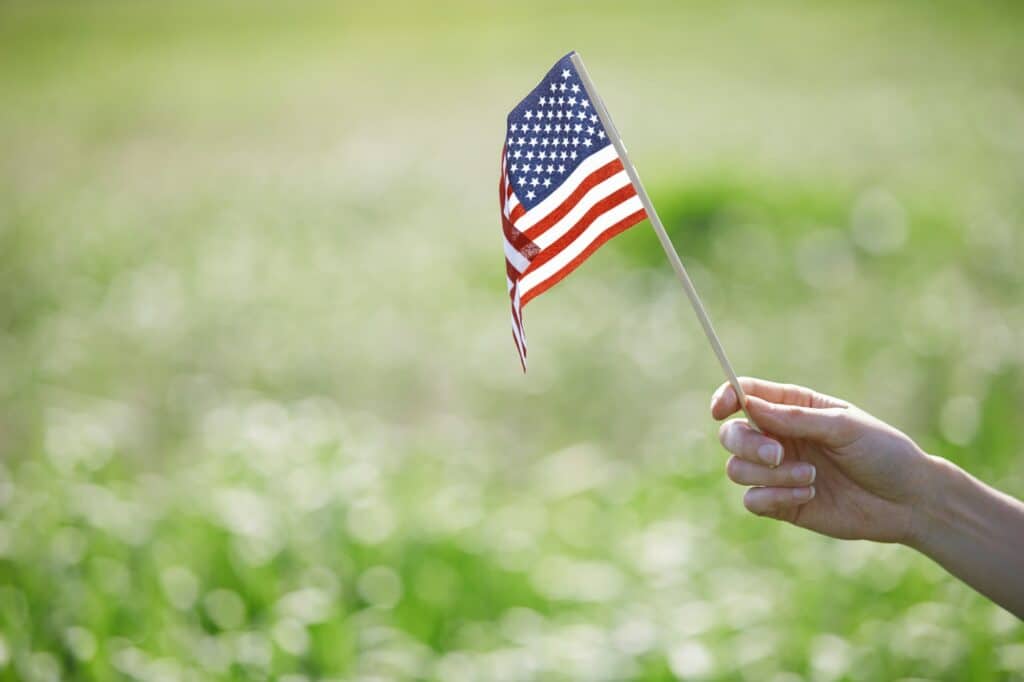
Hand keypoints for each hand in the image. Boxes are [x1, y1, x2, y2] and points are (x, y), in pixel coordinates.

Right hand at [710, 377, 932, 542]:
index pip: (745, 394)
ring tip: (810, 477)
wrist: (909, 501)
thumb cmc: (883, 452)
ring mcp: (778, 472)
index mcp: (793, 408)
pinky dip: (774, 498)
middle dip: (748, 445)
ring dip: (770, 475)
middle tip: (778, 455)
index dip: (725, 397)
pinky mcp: (782, 504)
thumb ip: (795, 418)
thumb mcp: (843, 426)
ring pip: (737, 469)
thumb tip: (749, 405)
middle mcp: (779, 438)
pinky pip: (752, 501)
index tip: (721, 409)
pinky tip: (809, 494)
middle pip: (732, 435)